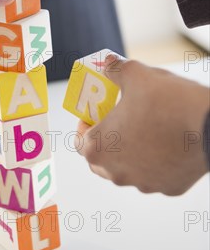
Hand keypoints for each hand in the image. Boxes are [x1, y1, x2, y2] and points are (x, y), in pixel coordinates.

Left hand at [75, 55, 208, 195]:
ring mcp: (144, 183)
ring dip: (128, 152)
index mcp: (100, 148)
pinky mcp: (169, 187)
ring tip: (141, 128)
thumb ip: (115, 69)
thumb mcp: (135, 74)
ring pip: (128, 169)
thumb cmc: (168, 102)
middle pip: (101, 161)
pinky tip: (165, 141)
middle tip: (114, 122)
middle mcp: (118, 172)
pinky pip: (155, 174)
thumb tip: (107, 62)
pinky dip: (155, 160)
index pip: (79, 142)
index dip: (84, 126)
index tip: (93, 115)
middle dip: (104, 141)